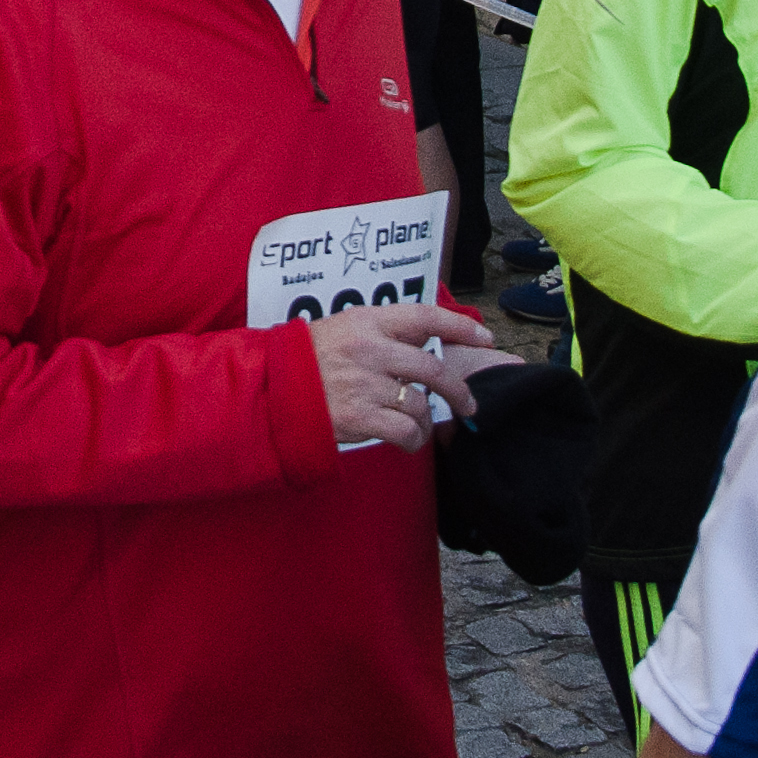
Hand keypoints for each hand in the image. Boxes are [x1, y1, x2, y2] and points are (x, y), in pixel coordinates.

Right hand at [310, 299, 500, 453]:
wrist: (272, 387)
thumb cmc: (310, 357)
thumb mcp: (345, 328)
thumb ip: (385, 333)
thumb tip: (427, 345)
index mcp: (368, 321)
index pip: (425, 317)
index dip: (460, 326)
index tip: (485, 336)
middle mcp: (370, 350)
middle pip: (432, 368)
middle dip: (458, 389)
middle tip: (468, 403)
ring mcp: (364, 384)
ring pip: (420, 403)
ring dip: (428, 419)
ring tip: (422, 425)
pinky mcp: (359, 417)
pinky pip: (405, 431)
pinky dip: (415, 439)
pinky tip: (411, 441)